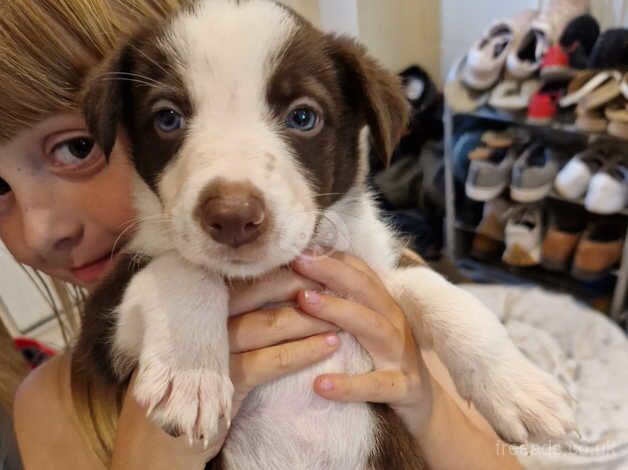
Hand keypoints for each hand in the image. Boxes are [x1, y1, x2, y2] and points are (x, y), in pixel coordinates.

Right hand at [114, 268, 340, 467]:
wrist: (159, 436)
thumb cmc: (190, 381)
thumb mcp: (206, 340)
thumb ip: (228, 313)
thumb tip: (270, 285)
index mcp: (200, 302)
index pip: (245, 274)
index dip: (282, 266)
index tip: (315, 260)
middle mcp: (204, 318)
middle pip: (261, 291)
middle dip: (303, 284)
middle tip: (336, 280)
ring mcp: (211, 348)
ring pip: (270, 322)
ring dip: (311, 317)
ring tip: (342, 314)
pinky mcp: (221, 381)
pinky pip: (269, 360)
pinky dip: (303, 351)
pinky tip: (327, 346)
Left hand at [291, 251, 433, 437]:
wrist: (427, 405)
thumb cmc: (386, 361)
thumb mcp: (368, 328)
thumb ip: (346, 305)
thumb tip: (302, 281)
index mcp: (384, 307)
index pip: (361, 272)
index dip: (332, 257)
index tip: (301, 246)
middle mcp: (394, 323)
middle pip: (364, 289)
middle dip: (330, 271)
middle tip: (297, 261)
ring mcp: (401, 354)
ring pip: (371, 326)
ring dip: (337, 310)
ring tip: (304, 301)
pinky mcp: (403, 388)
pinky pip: (376, 385)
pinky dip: (349, 385)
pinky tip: (320, 383)